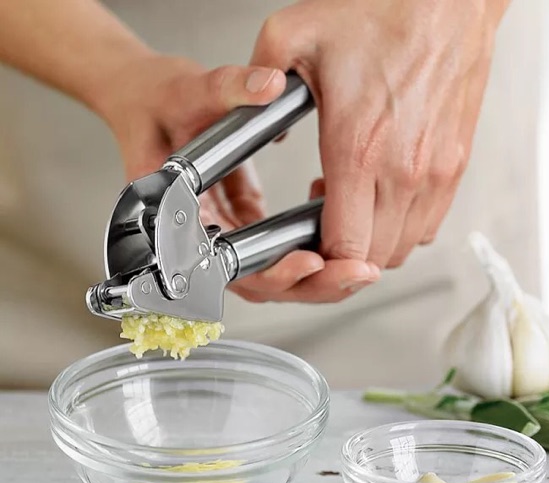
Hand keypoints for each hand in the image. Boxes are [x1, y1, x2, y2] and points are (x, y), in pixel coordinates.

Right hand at [98, 55, 379, 303]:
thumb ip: (226, 87)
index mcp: (180, 217)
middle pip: (259, 281)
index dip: (272, 272)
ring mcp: (223, 232)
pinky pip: (272, 246)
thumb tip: (269, 85)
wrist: (141, 99)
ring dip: (314, 272)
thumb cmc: (152, 101)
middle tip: (359, 271)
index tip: (312, 261)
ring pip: (270, 269)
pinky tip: (334, 226)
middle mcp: (202, 236)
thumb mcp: (188, 89)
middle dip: (311, 283)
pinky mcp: (239, 220)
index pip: (228, 265)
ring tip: (357, 263)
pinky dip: (305, 244)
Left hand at [252, 0, 509, 267]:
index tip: (307, 248)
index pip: (344, 247)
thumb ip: (256, 78)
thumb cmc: (383, 12)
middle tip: (323, 228)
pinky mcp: (456, 167)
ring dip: (372, 243)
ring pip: (403, 248)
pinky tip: (382, 197)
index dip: (321, 260)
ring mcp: (436, 173)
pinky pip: (429, 226)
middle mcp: (404, 171)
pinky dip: (402, 227)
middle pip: (373, 258)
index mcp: (358, 149)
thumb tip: (252, 115)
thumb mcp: (295, 34)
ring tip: (351, 209)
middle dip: (342, 256)